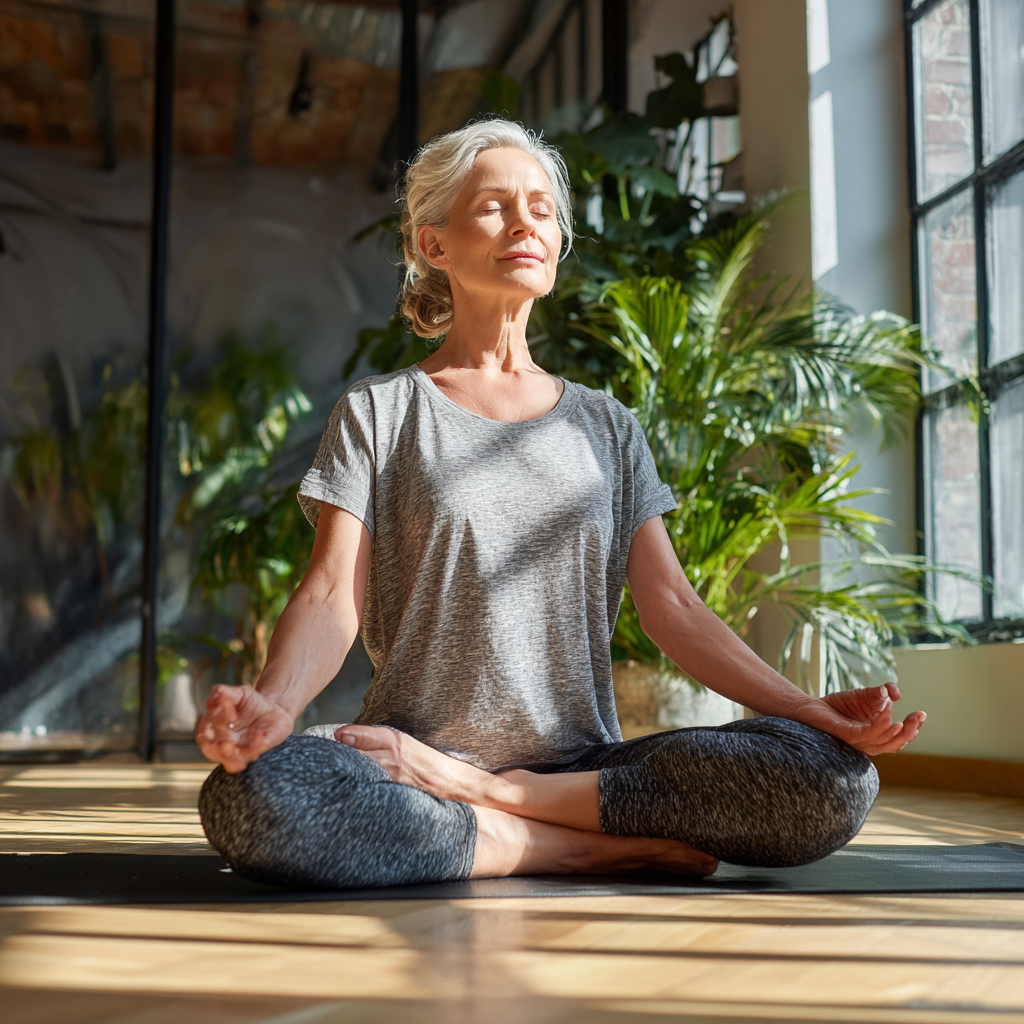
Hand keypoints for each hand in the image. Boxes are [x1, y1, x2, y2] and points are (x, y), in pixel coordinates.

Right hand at [195, 685, 294, 773]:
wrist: (275, 710)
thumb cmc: (253, 702)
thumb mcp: (241, 693)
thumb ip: (227, 692)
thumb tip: (217, 691)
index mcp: (214, 726)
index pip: (204, 726)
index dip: (212, 718)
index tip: (226, 705)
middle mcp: (222, 740)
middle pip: (208, 748)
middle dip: (211, 747)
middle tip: (220, 740)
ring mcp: (237, 749)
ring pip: (227, 761)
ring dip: (228, 756)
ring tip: (232, 748)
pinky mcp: (254, 752)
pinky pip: (251, 756)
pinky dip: (255, 747)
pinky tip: (260, 737)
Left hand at [795, 683, 925, 755]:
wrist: (811, 707)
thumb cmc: (839, 705)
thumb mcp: (867, 695)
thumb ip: (883, 692)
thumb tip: (895, 693)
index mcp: (877, 735)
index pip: (899, 737)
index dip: (913, 728)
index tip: (922, 713)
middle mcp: (869, 741)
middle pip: (895, 744)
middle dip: (911, 731)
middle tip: (920, 716)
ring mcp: (858, 740)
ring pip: (883, 743)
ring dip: (897, 733)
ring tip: (907, 720)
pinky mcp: (846, 735)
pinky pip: (866, 735)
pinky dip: (879, 727)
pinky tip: (887, 717)